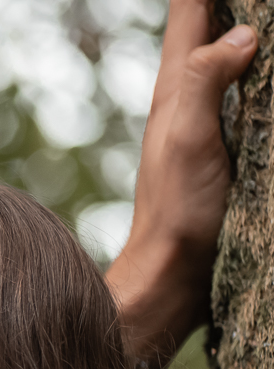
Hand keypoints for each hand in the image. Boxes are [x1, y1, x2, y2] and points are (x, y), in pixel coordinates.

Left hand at [108, 0, 256, 367]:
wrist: (174, 272)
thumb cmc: (176, 209)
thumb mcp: (187, 140)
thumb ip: (203, 82)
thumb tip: (241, 34)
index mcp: (176, 82)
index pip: (190, 5)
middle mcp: (190, 91)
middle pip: (212, 20)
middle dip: (236, 5)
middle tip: (255, 5)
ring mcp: (210, 115)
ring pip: (234, 51)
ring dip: (249, 31)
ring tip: (260, 23)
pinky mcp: (229, 140)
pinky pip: (251, 88)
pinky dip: (260, 69)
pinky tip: (265, 68)